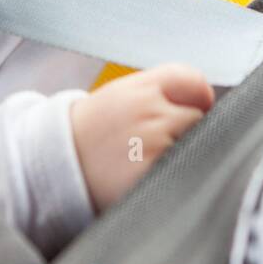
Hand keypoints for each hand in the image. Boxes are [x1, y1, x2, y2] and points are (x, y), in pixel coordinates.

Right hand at [69, 63, 214, 212]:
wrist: (56, 164)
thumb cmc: (96, 131)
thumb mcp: (122, 95)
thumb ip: (162, 90)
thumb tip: (207, 101)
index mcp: (142, 88)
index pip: (195, 83)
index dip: (198, 99)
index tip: (194, 109)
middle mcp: (150, 112)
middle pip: (199, 119)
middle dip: (186, 131)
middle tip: (155, 142)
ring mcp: (153, 144)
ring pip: (194, 149)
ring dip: (180, 157)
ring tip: (145, 161)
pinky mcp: (154, 176)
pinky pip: (182, 175)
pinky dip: (172, 180)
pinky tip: (144, 178)